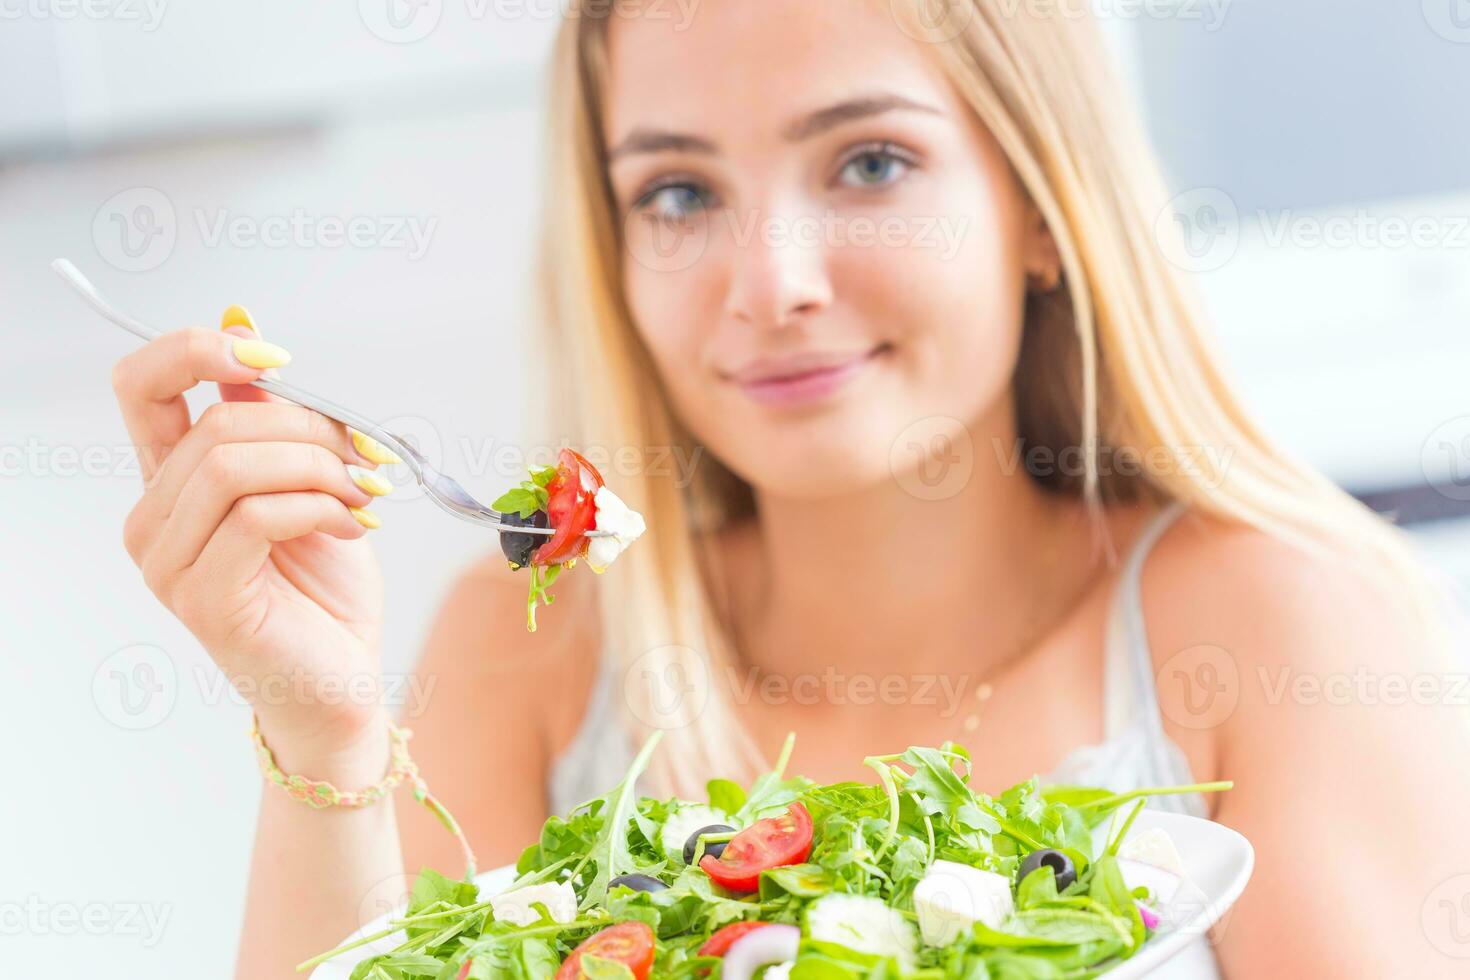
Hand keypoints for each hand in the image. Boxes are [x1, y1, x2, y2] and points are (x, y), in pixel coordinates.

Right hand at [111, 307, 400, 767]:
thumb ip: (275, 424)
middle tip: (365, 456)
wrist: (344, 679)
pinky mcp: (203, 598)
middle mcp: (154, 521)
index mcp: (172, 483)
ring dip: (319, 468)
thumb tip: (250, 334)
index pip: (143, 386)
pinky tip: (354, 527)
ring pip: (233, 466)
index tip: (274, 356)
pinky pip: (258, 517)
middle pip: (215, 425)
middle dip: (308, 427)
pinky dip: (320, 508)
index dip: (199, 350)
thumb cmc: (326, 589)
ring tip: (365, 494)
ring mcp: (169, 564)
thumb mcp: (309, 484)